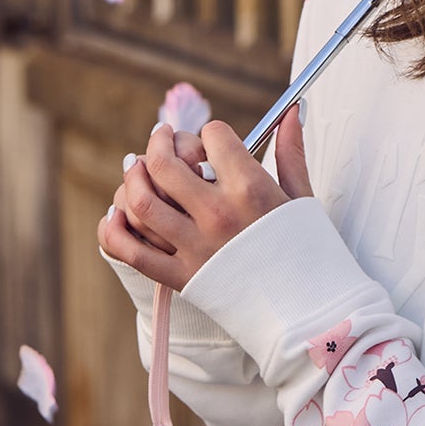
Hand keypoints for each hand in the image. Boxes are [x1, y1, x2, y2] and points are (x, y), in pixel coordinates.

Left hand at [98, 113, 308, 291]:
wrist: (309, 314)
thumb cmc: (310, 253)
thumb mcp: (302, 197)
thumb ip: (290, 152)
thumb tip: (293, 111)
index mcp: (251, 189)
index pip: (213, 136)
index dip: (210, 134)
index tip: (213, 142)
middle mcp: (217, 215)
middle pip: (165, 162)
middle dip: (159, 141)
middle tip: (161, 137)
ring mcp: (195, 247)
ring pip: (142, 201)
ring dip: (132, 178)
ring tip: (137, 168)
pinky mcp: (180, 278)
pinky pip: (132, 251)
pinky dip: (115, 230)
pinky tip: (117, 213)